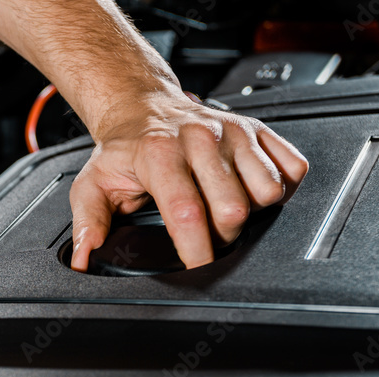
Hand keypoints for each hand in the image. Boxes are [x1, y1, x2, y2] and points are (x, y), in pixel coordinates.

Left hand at [69, 91, 308, 270]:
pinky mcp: (258, 129)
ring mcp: (233, 131)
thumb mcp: (93, 185)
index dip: (198, 249)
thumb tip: (86, 258)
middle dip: (222, 236)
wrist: (143, 106)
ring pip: (267, 191)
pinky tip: (248, 190)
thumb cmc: (123, 150)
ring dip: (250, 212)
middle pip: (233, 209)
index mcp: (159, 153)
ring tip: (222, 208)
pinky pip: (292, 169)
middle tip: (204, 232)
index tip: (197, 268)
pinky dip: (278, 189)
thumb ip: (89, 224)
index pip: (188, 211)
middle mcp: (200, 137)